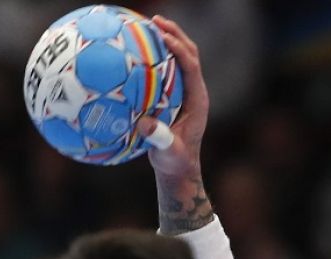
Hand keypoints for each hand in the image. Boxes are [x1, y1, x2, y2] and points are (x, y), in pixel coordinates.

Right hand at [139, 16, 208, 179]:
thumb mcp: (168, 152)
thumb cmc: (175, 161)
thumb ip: (160, 139)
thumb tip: (144, 124)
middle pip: (189, 54)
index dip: (180, 50)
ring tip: (147, 24)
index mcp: (197, 101)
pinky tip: (133, 49)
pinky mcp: (172, 95)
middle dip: (175, 35)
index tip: (164, 37)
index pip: (192, 67)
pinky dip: (153, 56)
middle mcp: (193, 92)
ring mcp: (184, 92)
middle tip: (155, 20)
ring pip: (178, 59)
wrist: (178, 167)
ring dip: (166, 40)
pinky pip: (164, 70)